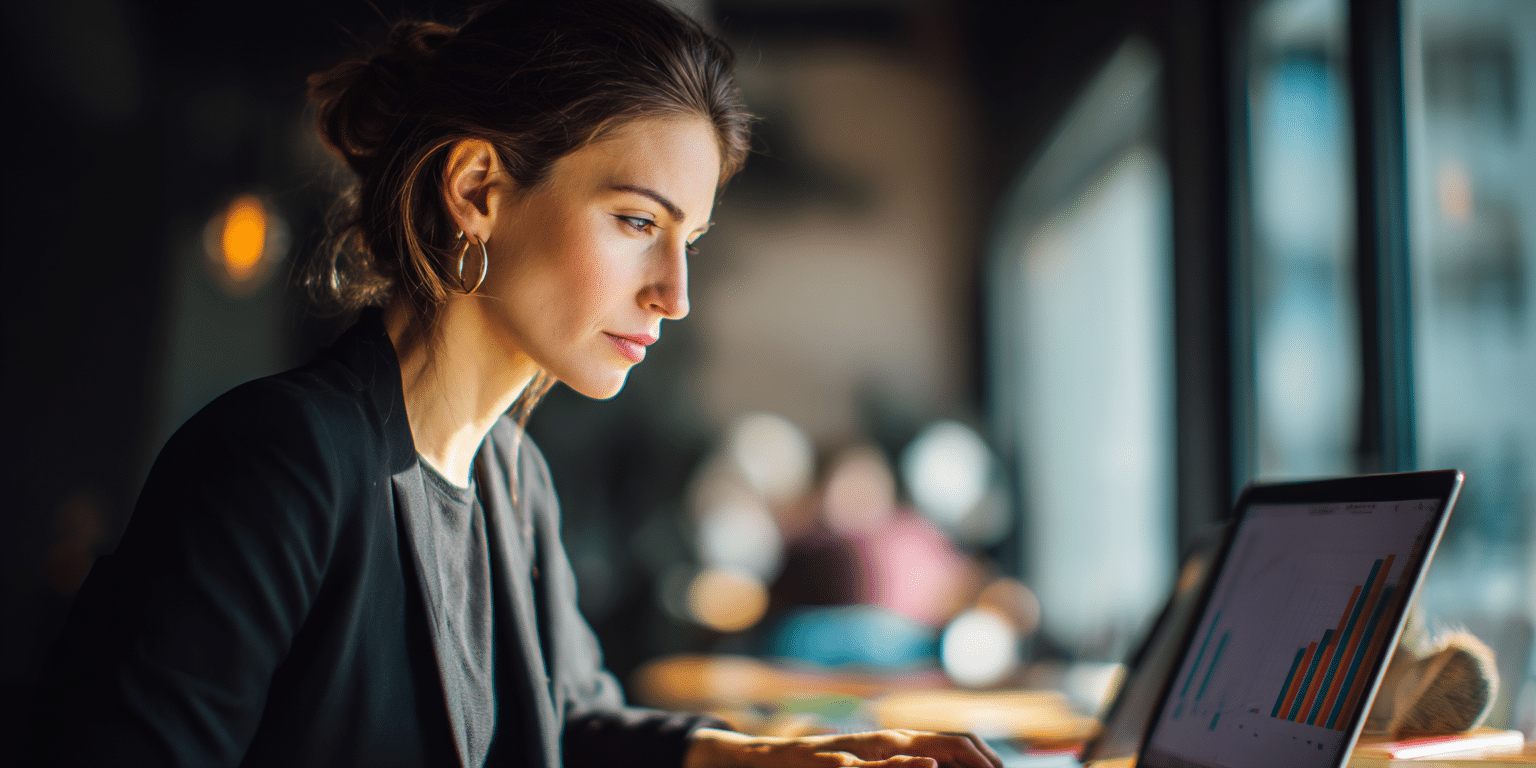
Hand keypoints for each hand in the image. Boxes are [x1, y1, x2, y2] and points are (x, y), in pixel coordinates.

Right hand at [684, 727, 1004, 767]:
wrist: (771, 757)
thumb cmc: (827, 765)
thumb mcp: (871, 763)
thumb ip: (901, 764)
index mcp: (899, 741)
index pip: (955, 740)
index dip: (985, 756)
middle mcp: (887, 740)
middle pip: (945, 741)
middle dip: (979, 759)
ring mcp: (863, 750)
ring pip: (912, 752)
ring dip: (946, 762)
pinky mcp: (837, 764)